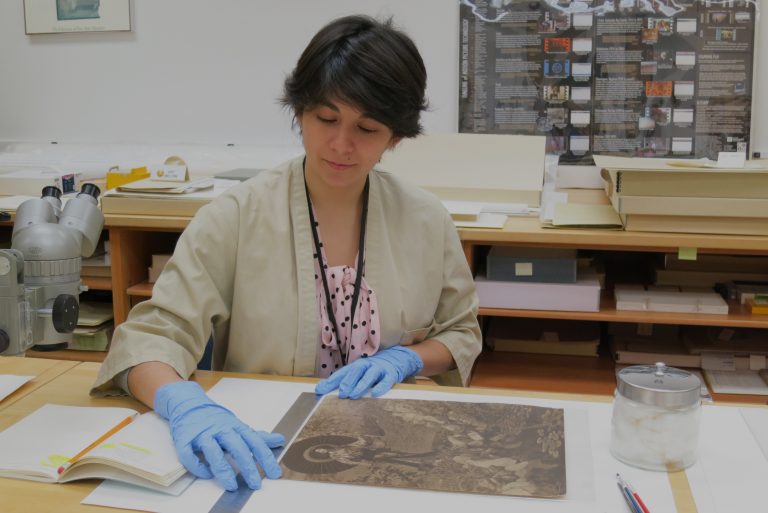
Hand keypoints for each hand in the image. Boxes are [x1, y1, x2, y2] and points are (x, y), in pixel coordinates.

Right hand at [154, 381, 284, 490]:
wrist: (189, 404)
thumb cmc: (216, 419)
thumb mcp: (238, 426)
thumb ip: (258, 437)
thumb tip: (279, 440)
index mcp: (236, 427)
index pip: (255, 442)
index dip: (266, 458)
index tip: (274, 473)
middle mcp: (220, 429)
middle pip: (237, 447)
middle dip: (248, 466)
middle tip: (256, 484)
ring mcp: (202, 434)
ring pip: (213, 452)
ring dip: (223, 469)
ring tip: (232, 485)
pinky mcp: (185, 439)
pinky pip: (189, 454)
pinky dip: (197, 466)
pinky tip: (206, 474)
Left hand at [315, 346, 423, 399]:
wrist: (396, 359)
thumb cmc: (373, 370)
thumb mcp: (359, 374)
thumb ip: (344, 381)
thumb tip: (322, 390)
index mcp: (356, 366)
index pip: (341, 373)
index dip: (331, 381)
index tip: (320, 390)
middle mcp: (366, 365)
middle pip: (354, 372)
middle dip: (347, 382)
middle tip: (340, 393)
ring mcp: (378, 369)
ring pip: (368, 375)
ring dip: (360, 385)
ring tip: (353, 395)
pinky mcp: (390, 374)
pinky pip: (385, 381)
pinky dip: (380, 386)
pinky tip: (376, 393)